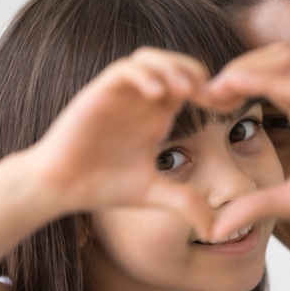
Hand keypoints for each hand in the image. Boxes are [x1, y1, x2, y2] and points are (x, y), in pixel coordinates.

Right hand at [29, 48, 214, 238]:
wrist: (61, 186)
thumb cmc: (103, 186)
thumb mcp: (155, 194)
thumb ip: (186, 203)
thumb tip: (216, 232)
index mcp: (157, 117)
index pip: (191, 87)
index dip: (213, 91)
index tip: (228, 108)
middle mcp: (141, 101)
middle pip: (176, 63)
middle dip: (197, 73)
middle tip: (209, 96)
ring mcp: (121, 94)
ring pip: (150, 58)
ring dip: (172, 67)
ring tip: (186, 90)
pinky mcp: (99, 93)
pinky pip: (125, 70)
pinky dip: (144, 75)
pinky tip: (156, 96)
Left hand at [203, 43, 289, 252]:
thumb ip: (256, 205)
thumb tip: (215, 227)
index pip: (270, 77)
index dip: (235, 83)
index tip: (205, 102)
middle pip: (274, 59)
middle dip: (236, 69)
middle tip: (204, 92)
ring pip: (286, 61)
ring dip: (246, 68)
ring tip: (215, 88)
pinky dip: (267, 80)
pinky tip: (239, 89)